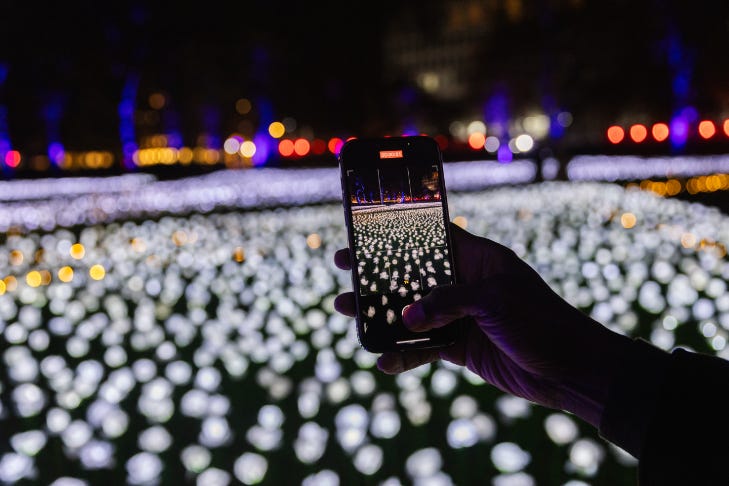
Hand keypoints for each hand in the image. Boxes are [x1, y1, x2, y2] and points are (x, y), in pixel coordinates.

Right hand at [334, 223, 631, 426]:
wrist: (569, 368)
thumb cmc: (541, 321)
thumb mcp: (495, 301)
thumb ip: (448, 303)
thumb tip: (406, 315)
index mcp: (477, 258)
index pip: (433, 237)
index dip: (401, 232)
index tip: (368, 229)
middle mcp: (465, 284)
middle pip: (414, 274)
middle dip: (379, 272)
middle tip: (344, 266)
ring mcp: (460, 316)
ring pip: (412, 311)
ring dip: (380, 312)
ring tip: (345, 309)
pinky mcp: (460, 346)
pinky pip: (423, 348)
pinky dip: (404, 355)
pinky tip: (384, 361)